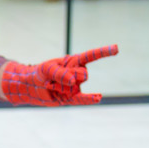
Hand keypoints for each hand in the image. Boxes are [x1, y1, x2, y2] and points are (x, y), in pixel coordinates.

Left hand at [0, 45, 115, 105]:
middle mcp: (78, 73)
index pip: (91, 56)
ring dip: (59, 87)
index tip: (116, 48)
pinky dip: (90, 99)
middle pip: (83, 74)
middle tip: (53, 77)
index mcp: (74, 62)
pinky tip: (98, 98)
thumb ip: (60, 73)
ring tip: (50, 85)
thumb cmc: (41, 73)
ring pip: (75, 87)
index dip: (103, 52)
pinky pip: (82, 99)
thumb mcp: (47, 69)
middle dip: (67, 76)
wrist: (31, 87)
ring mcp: (76, 86)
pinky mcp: (71, 98)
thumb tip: (73, 82)